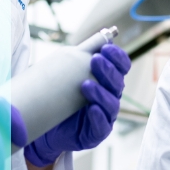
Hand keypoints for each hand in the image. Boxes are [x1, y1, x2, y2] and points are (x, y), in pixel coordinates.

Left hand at [24, 43, 130, 166]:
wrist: (48, 125)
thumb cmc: (62, 97)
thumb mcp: (71, 74)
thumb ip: (85, 58)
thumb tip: (103, 35)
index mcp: (109, 80)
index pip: (122, 66)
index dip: (117, 57)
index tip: (106, 47)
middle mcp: (111, 97)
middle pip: (118, 83)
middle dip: (108, 71)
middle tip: (95, 60)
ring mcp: (106, 116)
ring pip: (111, 103)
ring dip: (101, 93)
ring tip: (86, 85)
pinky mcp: (97, 133)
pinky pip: (102, 125)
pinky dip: (98, 116)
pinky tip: (91, 108)